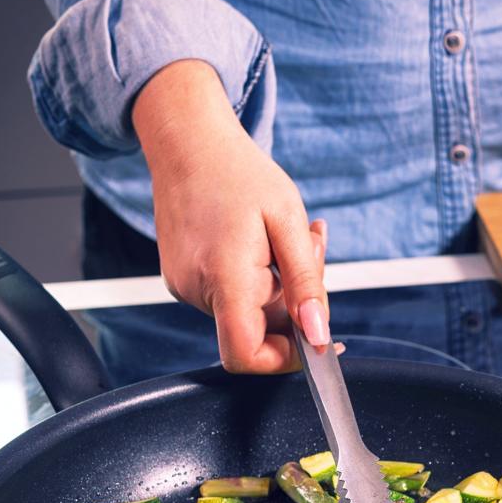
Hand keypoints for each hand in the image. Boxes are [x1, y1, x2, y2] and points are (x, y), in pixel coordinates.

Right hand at [132, 59, 328, 372]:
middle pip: (258, 330)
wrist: (187, 141)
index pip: (245, 355)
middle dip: (295, 302)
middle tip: (312, 246)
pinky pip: (233, 295)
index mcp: (223, 276)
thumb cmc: (238, 172)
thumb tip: (318, 336)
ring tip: (287, 235)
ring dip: (281, 284)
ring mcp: (184, 286)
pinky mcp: (183, 279)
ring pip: (249, 311)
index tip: (315, 340)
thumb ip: (305, 283)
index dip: (284, 361)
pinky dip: (260, 277)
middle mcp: (195, 289)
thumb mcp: (288, 221)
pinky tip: (265, 240)